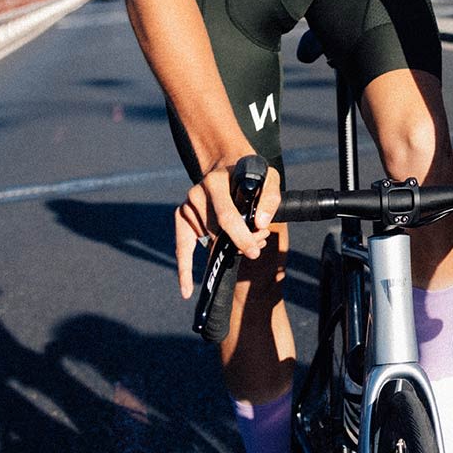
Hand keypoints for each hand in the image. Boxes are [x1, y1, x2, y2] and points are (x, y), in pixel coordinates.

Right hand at [173, 152, 280, 298]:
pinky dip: (184, 268)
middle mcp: (197, 192)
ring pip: (208, 240)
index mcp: (216, 181)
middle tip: (258, 245)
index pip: (227, 216)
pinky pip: (182, 246)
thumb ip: (270, 198)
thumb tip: (261, 226)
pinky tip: (186, 289)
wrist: (228, 163)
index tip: (254, 251)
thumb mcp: (270, 176)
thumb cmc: (251, 174)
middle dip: (240, 243)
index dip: (241, 237)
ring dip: (227, 249)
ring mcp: (187, 204)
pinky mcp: (182, 215)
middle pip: (217, 232)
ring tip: (249, 244)